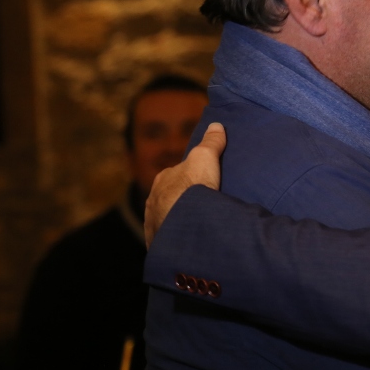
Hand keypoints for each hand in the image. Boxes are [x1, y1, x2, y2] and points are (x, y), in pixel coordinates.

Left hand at [145, 122, 225, 248]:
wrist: (184, 227)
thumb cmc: (192, 189)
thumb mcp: (205, 158)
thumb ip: (211, 143)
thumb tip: (216, 125)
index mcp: (162, 180)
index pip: (175, 175)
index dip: (189, 177)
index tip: (203, 182)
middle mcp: (153, 201)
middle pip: (170, 199)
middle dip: (182, 202)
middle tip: (203, 207)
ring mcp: (154, 224)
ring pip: (168, 220)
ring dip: (180, 223)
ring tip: (199, 228)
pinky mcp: (158, 245)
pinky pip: (169, 240)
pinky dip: (178, 240)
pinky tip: (190, 243)